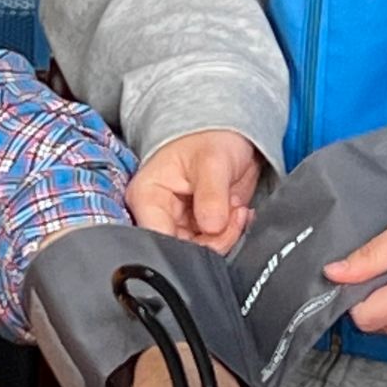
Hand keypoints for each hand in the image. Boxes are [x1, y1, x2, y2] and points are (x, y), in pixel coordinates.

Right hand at [127, 131, 259, 252]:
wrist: (229, 136)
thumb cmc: (210, 137)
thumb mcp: (212, 160)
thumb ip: (211, 194)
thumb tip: (212, 226)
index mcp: (147, 197)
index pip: (157, 237)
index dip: (186, 244)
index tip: (215, 228)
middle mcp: (159, 214)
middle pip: (181, 249)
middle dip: (214, 237)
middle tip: (233, 212)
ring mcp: (180, 223)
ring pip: (201, 250)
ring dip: (226, 235)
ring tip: (236, 207)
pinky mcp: (199, 228)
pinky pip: (215, 244)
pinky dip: (232, 233)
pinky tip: (238, 213)